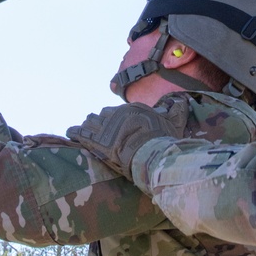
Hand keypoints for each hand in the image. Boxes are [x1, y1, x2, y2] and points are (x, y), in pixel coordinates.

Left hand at [67, 97, 188, 174]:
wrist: (149, 154)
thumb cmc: (162, 139)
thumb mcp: (173, 121)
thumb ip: (176, 110)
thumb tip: (184, 101)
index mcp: (130, 109)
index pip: (117, 111)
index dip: (116, 120)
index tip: (118, 128)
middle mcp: (114, 114)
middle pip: (102, 115)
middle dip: (101, 123)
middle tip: (103, 134)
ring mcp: (103, 126)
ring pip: (89, 122)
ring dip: (89, 128)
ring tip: (87, 135)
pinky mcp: (93, 139)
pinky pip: (78, 132)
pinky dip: (74, 133)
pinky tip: (71, 134)